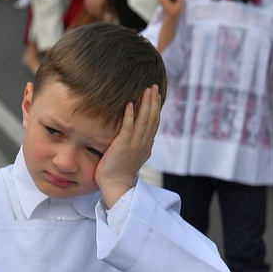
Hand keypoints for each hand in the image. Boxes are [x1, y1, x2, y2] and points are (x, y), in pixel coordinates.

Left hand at [95, 85, 160, 207]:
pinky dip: (130, 115)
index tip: (156, 95)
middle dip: (153, 101)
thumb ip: (137, 145)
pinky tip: (130, 104)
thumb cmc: (120, 172)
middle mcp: (143, 143)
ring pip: (144, 120)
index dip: (156, 108)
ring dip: (146, 104)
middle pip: (152, 118)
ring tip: (147, 90)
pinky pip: (128, 127)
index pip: (154, 123)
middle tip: (154, 86)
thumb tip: (142, 138)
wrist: (116, 185)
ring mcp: (134, 144)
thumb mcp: (133, 156)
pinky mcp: (123, 146)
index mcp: (146, 145)